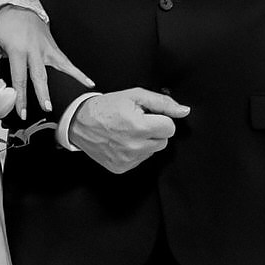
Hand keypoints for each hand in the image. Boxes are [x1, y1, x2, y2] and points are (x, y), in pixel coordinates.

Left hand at [0, 5, 92, 117]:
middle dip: (42, 94)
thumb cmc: (4, 27)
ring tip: (70, 100)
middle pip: (39, 76)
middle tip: (46, 109)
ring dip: (61, 85)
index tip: (21, 112)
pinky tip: (88, 83)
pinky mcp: (54, 48)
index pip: (19, 78)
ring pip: (56, 69)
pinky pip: (67, 62)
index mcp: (17, 50)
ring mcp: (46, 49)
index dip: (20, 97)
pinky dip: (78, 73)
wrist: (19, 7)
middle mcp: (34, 50)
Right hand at [67, 89, 189, 173]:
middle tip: (137, 123)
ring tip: (128, 132)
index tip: (148, 115)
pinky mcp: (121, 168)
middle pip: (163, 141)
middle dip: (154, 131)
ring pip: (153, 151)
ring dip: (145, 142)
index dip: (161, 119)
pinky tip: (122, 142)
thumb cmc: (107, 107)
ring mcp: (127, 160)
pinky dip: (135, 151)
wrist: (79, 122)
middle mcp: (134, 147)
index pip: (170, 128)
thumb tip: (184, 111)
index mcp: (139, 127)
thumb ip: (162, 102)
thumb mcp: (134, 96)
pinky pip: (140, 160)